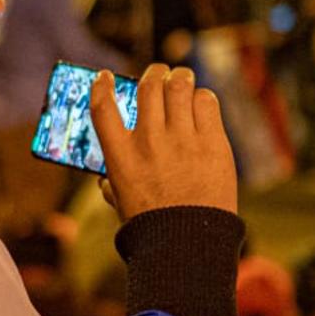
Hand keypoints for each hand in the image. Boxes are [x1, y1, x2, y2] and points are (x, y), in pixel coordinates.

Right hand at [91, 64, 237, 219]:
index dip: (101, 86)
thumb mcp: (122, 200)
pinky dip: (201, 97)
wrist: (190, 242)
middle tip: (158, 74)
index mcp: (120, 156)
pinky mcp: (213, 142)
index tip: (104, 77)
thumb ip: (111, 184)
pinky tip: (200, 104)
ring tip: (181, 80)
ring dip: (179, 78)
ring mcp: (182, 140)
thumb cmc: (154, 224)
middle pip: (149, 85)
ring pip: (179, 86)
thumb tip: (102, 180)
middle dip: (153, 73)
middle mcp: (149, 141)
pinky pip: (206, 102)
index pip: (103, 107)